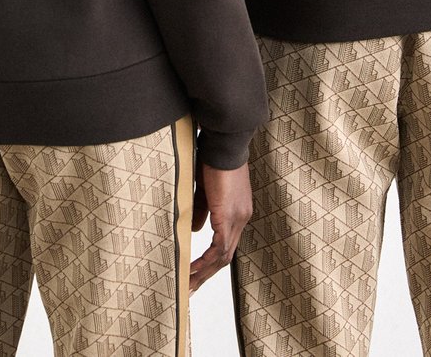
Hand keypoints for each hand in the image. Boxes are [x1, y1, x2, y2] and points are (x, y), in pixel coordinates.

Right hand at [189, 158, 252, 292]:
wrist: (225, 143)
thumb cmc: (215, 159)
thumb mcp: (207, 190)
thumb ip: (203, 211)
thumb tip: (196, 231)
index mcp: (238, 212)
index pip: (227, 244)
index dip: (212, 261)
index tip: (197, 273)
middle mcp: (242, 218)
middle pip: (226, 256)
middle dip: (207, 274)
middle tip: (191, 288)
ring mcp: (238, 218)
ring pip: (223, 256)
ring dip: (204, 272)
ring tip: (189, 283)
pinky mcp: (228, 215)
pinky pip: (218, 247)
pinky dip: (205, 260)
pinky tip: (192, 268)